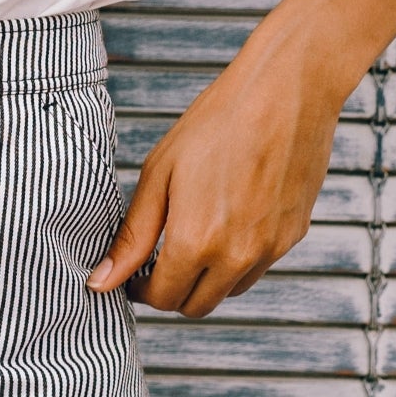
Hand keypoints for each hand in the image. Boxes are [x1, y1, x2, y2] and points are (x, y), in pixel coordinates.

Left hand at [88, 17, 351, 317]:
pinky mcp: (295, 235)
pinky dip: (239, 257)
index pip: (163, 297)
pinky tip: (231, 215)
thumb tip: (100, 283)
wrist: (285, 90)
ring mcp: (271, 249)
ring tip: (197, 233)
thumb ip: (132, 237)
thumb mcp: (159, 175)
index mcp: (196, 242)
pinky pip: (259, 265)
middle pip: (198, 306)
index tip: (135, 274)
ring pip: (231, 290)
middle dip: (174, 291)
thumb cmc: (217, 123)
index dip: (142, 289)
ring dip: (209, 278)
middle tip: (160, 260)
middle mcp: (238, 256)